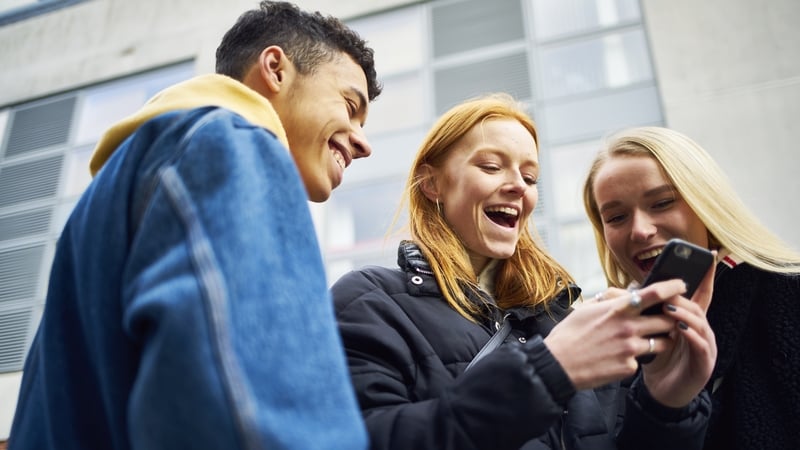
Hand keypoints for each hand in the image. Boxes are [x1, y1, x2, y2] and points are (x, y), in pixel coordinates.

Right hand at [544, 279, 688, 390]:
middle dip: (671, 319)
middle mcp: (628, 327)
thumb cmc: (569, 334)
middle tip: (668, 319)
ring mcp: (630, 349)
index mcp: (617, 309)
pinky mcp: (629, 367)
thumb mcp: (586, 308)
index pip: (654, 293)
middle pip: (667, 320)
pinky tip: (620, 358)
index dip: (672, 287)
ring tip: (649, 340)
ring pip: (662, 343)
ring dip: (661, 340)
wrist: (557, 364)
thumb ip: (610, 299)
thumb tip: (626, 293)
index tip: (682, 285)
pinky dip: (636, 359)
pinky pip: (642, 361)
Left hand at [640, 259, 716, 406]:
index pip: (699, 295)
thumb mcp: (650, 332)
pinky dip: (691, 336)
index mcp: (689, 321)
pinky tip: (680, 329)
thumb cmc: (655, 359)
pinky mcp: (704, 365)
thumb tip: (631, 290)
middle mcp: (701, 331)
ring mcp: (705, 347)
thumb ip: (646, 312)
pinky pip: (701, 346)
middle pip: (698, 306)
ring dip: (686, 314)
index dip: (706, 276)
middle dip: (685, 296)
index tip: (709, 256)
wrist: (660, 391)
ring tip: (670, 307)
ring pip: (701, 324)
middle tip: (670, 288)